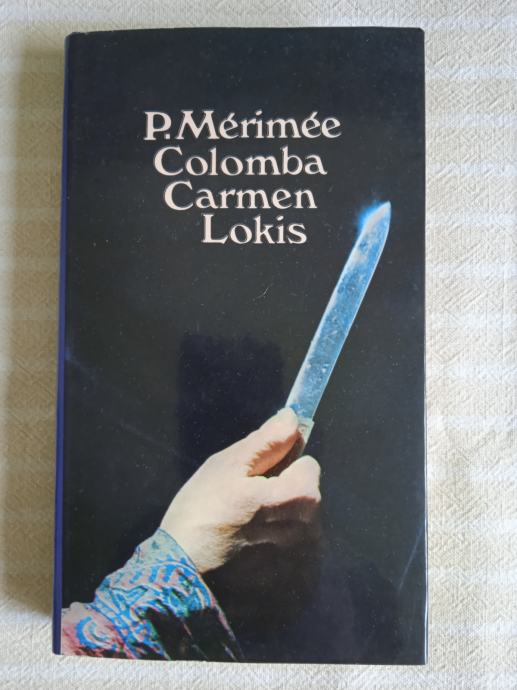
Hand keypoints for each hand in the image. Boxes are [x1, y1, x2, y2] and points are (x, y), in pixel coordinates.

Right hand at [160, 408, 320, 572]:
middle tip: (244, 511)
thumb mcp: (227, 467)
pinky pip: (294, 564)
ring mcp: (306, 567)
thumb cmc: (201, 515)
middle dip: (282, 500)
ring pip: (300, 532)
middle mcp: (313, 533)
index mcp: (301, 498)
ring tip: (243, 540)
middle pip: (305, 501)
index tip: (255, 482)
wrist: (180, 581)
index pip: (308, 467)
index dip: (281, 468)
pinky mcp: (296, 593)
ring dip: (280, 531)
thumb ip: (266, 442)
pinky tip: (249, 565)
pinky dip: (278, 561)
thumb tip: (292, 419)